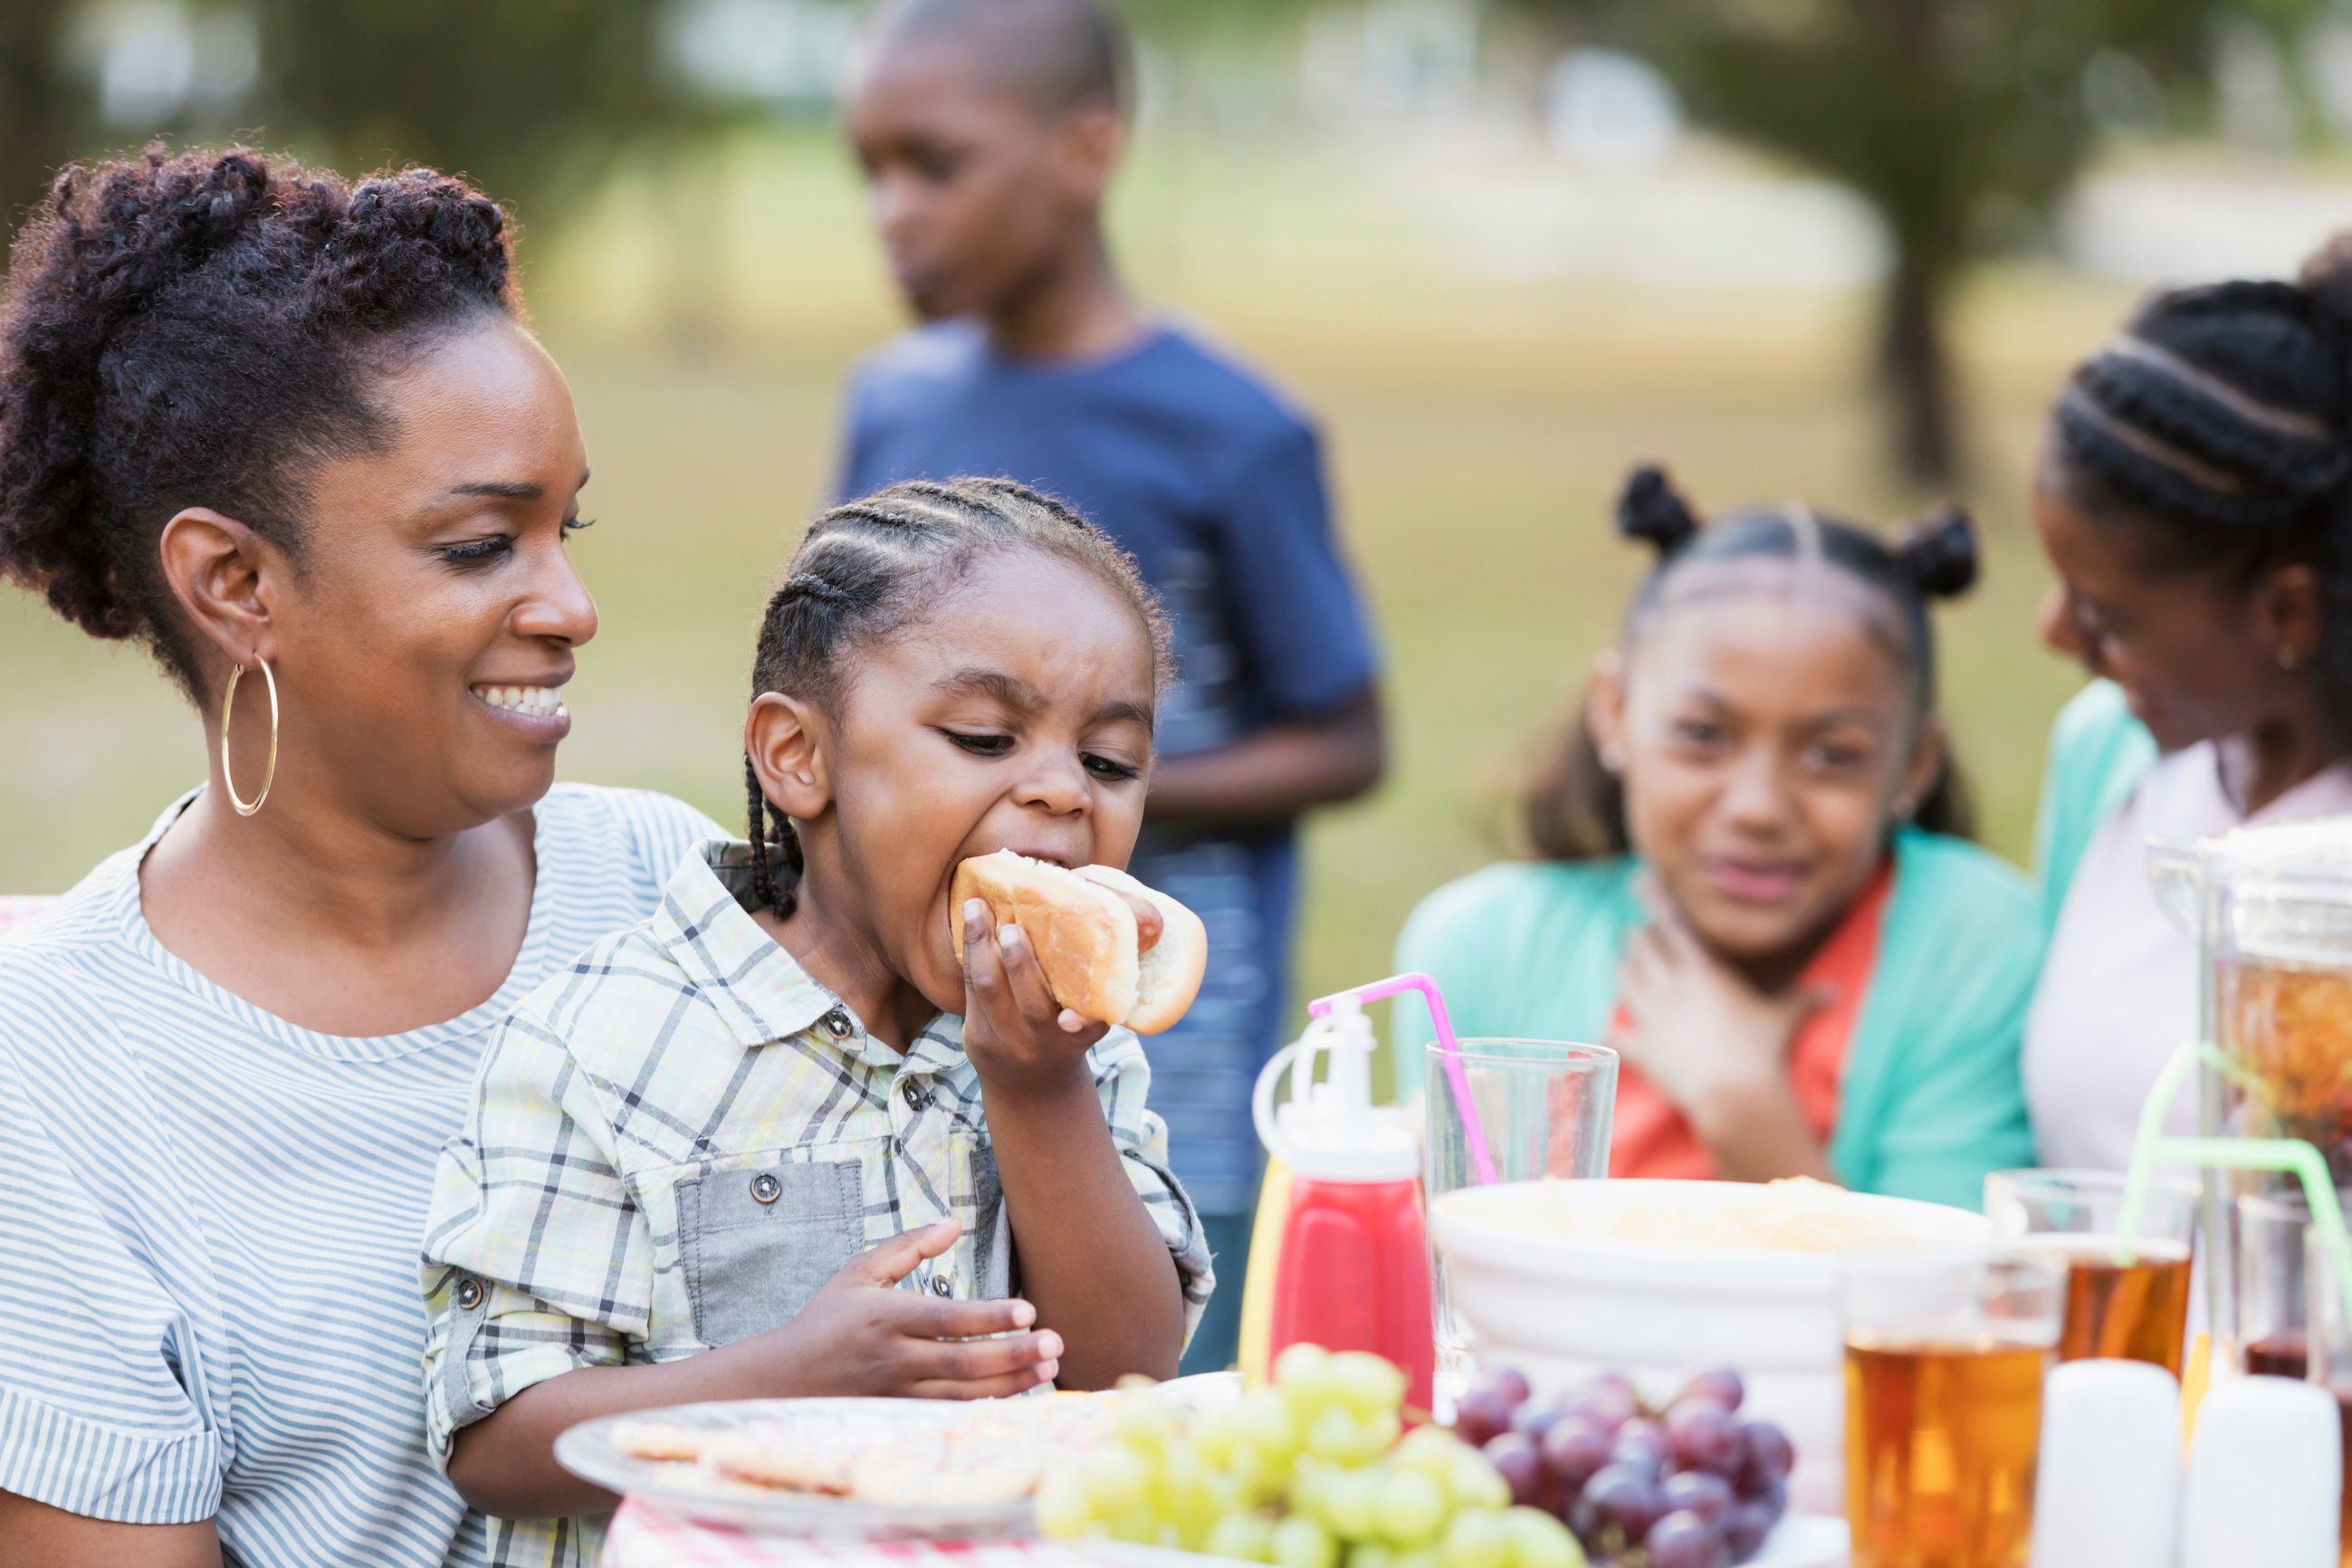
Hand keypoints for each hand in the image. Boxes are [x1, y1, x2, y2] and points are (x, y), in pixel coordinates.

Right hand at [751, 1218, 1060, 1397]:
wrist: (787, 1378)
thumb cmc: (830, 1318)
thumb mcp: (860, 1271)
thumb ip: (908, 1246)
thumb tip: (953, 1223)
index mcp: (884, 1317)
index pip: (945, 1318)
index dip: (989, 1317)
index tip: (1027, 1310)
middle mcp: (893, 1359)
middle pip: (963, 1361)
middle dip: (1013, 1353)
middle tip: (1055, 1341)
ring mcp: (898, 1393)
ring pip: (964, 1393)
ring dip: (1011, 1382)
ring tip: (1048, 1367)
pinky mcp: (902, 1415)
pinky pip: (953, 1412)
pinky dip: (989, 1404)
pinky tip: (1020, 1389)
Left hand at [960, 898, 1107, 1094]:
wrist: (1033, 1085)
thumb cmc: (1069, 1027)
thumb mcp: (1096, 1015)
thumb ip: (1107, 979)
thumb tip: (1146, 922)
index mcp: (1081, 1035)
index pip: (1086, 1027)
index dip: (1080, 1023)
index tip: (1069, 1017)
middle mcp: (1044, 1043)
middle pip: (1030, 1002)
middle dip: (1019, 962)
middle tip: (1014, 925)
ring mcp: (1007, 1043)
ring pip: (988, 990)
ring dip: (981, 945)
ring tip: (977, 907)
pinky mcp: (977, 1038)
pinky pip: (969, 990)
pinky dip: (969, 953)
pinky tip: (971, 924)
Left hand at [1612, 904, 1828, 1119]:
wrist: (1737, 1094)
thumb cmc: (1763, 1051)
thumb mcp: (1785, 1018)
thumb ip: (1806, 1000)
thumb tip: (1836, 991)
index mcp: (1702, 970)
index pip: (1673, 925)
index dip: (1654, 900)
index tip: (1638, 879)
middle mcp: (1670, 986)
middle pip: (1642, 947)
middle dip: (1638, 938)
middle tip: (1635, 933)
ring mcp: (1651, 1016)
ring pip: (1624, 980)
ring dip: (1623, 970)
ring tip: (1622, 964)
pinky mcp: (1640, 1049)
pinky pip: (1612, 1034)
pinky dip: (1606, 1031)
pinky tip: (1602, 1029)